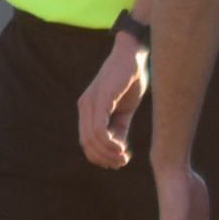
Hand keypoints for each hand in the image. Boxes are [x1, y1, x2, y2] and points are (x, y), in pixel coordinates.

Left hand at [78, 34, 145, 169]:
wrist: (134, 56)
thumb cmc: (130, 80)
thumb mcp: (124, 109)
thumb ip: (119, 127)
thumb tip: (119, 147)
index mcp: (88, 109)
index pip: (86, 141)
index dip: (99, 156)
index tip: (117, 163)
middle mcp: (85, 107)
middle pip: (87, 143)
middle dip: (104, 158)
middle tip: (121, 163)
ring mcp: (91, 103)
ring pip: (93, 139)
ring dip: (108, 153)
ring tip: (124, 157)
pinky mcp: (101, 100)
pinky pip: (99, 129)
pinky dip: (109, 143)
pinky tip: (122, 147)